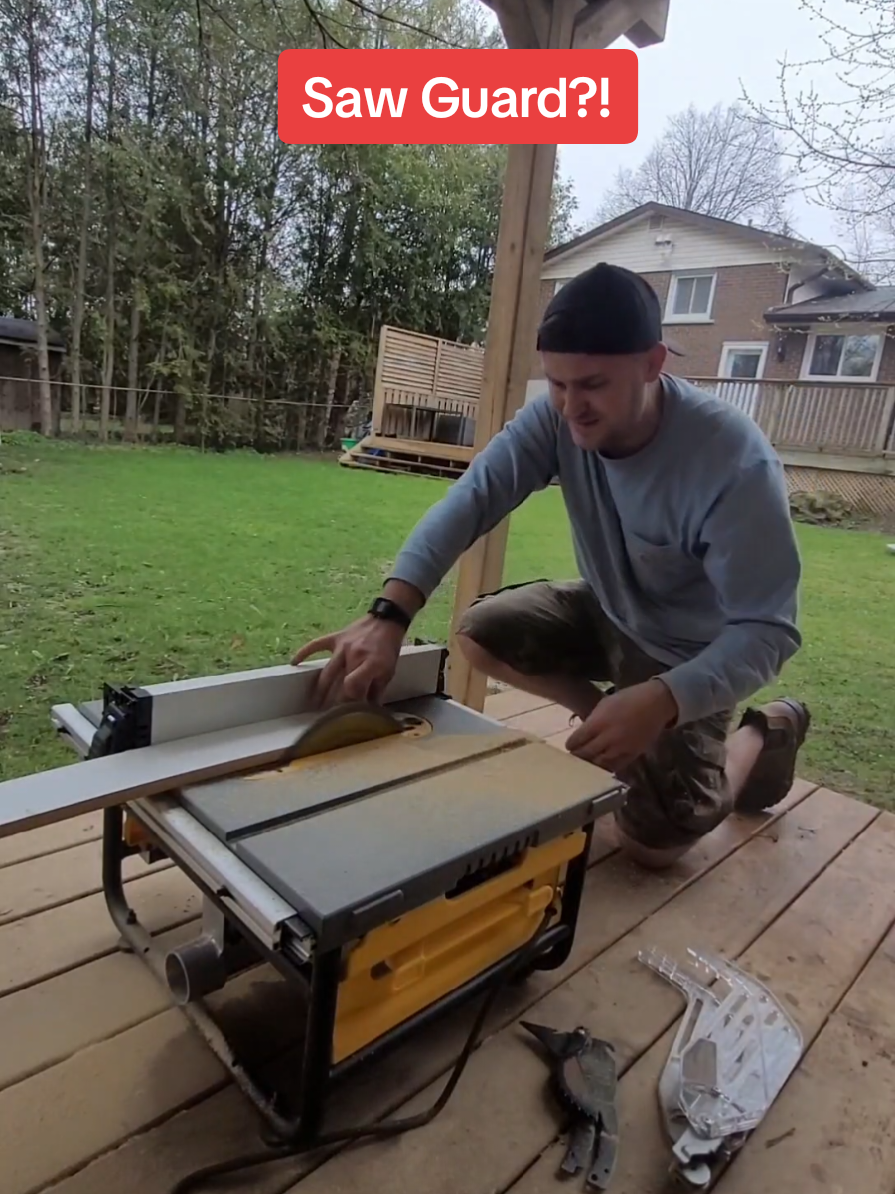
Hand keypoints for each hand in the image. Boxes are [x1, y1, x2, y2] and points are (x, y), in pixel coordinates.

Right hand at [291, 615, 405, 707]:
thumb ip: (377, 691)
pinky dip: (303, 653)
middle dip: (332, 700)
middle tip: (327, 715)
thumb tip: (369, 710)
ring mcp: (342, 646)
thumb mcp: (388, 671)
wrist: (386, 621)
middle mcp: (354, 655)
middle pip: (338, 682)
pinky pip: (316, 645)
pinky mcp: (335, 637)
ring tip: (314, 703)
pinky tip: (294, 663)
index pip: (353, 687)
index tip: (346, 712)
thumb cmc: (388, 648)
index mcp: (371, 663)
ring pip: (327, 671)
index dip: (349, 701)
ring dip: (319, 689)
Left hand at [565, 679, 677, 772]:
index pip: (577, 740)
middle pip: (586, 754)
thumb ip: (593, 720)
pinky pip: (616, 766)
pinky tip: (603, 766)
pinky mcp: (633, 755)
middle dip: (578, 756)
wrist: (656, 703)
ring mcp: (621, 748)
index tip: (569, 746)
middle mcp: (608, 738)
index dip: (571, 744)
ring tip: (587, 763)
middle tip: (575, 757)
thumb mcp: (605, 704)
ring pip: (600, 764)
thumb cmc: (629, 699)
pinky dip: (608, 767)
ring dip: (591, 764)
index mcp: (598, 722)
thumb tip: (584, 733)